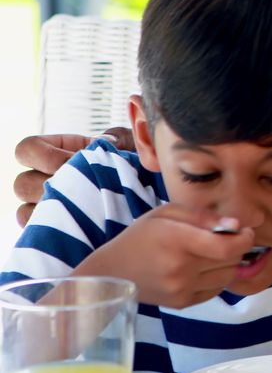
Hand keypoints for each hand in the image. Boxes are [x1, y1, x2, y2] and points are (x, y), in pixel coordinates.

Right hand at [14, 128, 134, 225]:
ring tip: (90, 208)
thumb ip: (119, 138)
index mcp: (56, 152)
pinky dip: (60, 230)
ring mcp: (47, 208)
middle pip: (22, 184)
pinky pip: (41, 234)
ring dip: (56, 210)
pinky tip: (87, 225)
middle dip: (54, 187)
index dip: (44, 156)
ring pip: (27, 212)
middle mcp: (43, 180)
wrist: (148, 195)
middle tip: (86, 189)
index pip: (27, 150)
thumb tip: (105, 143)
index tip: (74, 161)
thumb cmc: (135, 164)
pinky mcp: (57, 232)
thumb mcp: (131, 145)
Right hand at [74, 204, 253, 307]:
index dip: (245, 239)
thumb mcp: (167, 213)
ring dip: (228, 264)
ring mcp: (181, 289)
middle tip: (227, 239)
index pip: (227, 247)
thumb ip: (204, 217)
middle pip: (231, 261)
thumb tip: (237, 225)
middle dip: (236, 248)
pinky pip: (216, 290)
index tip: (245, 232)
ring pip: (228, 276)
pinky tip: (201, 269)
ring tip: (211, 254)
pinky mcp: (182, 303)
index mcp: (176, 241)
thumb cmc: (142, 236)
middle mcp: (180, 269)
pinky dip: (216, 278)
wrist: (112, 273)